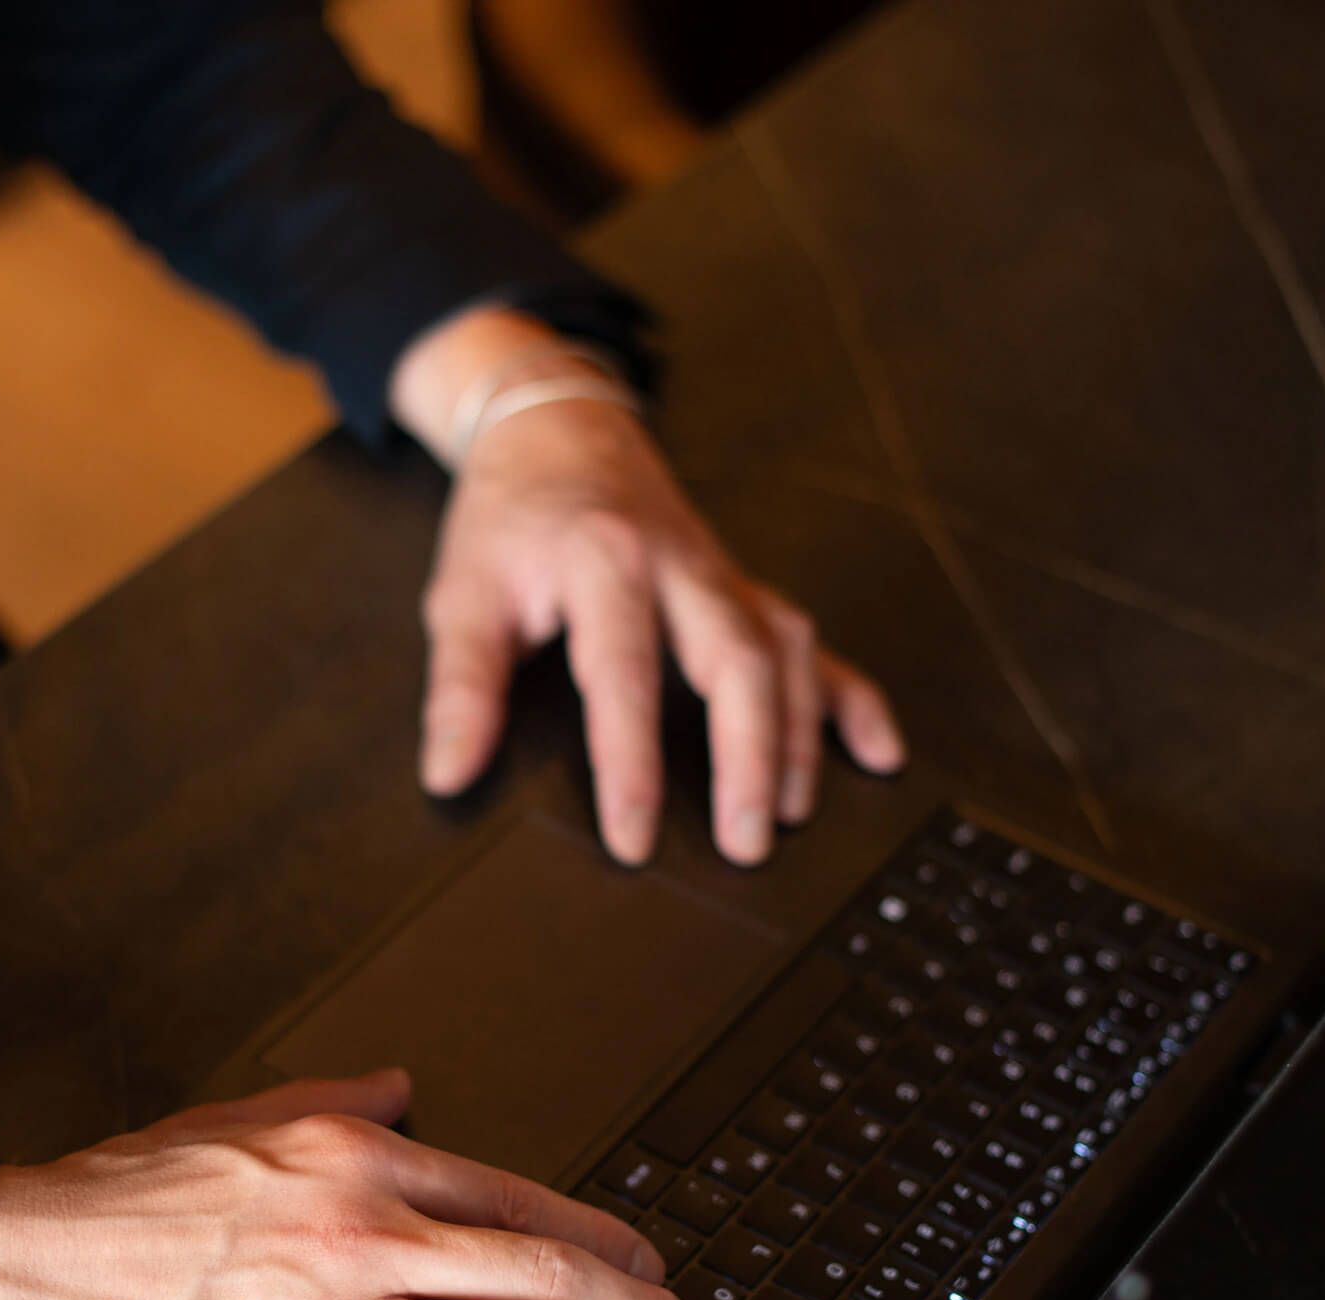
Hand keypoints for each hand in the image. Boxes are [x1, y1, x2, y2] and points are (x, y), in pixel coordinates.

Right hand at [0, 1069, 708, 1299]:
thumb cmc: (120, 1199)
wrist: (13, 1271)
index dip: (606, 1244)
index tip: (651, 1275)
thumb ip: (340, 1097)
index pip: (518, 1199)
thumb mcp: (240, 1118)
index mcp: (357, 1161)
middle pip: (544, 1277)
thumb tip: (408, 1083)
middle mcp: (364, 1238)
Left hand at [390, 310, 905, 867]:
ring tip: (791, 816)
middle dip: (750, 759)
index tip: (633, 839)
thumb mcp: (463, 596)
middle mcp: (680, 565)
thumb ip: (461, 688)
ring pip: (787, 651)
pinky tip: (877, 749)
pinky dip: (849, 696)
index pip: (623, 674)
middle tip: (746, 843)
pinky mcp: (745, 587)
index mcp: (603, 561)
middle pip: (739, 661)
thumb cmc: (510, 523)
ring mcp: (722, 576)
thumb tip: (448, 775)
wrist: (557, 432)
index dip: (630, 764)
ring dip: (796, 738)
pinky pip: (813, 640)